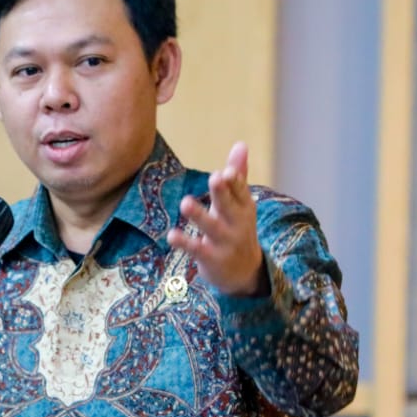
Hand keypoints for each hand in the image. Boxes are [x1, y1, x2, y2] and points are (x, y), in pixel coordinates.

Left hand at [167, 141, 266, 296]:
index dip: (235, 182)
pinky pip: (196, 250)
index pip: (240, 191)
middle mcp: (237, 224)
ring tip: (185, 202)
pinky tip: (171, 235)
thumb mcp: (240, 204)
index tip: (227, 171)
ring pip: (211, 227)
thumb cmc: (237, 229)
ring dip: (199, 215)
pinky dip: (184, 243)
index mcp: (244, 207)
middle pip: (229, 206)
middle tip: (215, 177)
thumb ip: (238, 175)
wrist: (245, 273)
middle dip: (222, 193)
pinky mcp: (211, 259)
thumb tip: (241, 143)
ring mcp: (225, 242)